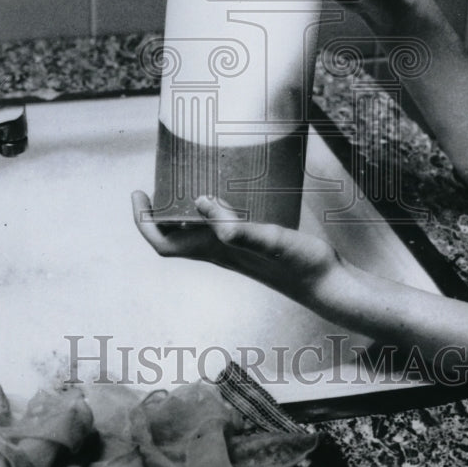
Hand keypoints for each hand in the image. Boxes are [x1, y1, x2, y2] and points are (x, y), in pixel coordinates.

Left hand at [131, 191, 343, 308]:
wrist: (328, 284)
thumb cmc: (300, 266)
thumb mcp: (270, 241)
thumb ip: (239, 229)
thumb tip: (204, 207)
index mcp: (216, 252)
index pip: (164, 243)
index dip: (145, 222)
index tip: (139, 194)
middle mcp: (220, 251)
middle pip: (174, 236)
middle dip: (159, 212)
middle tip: (157, 182)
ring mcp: (235, 248)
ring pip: (196, 230)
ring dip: (183, 210)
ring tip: (183, 182)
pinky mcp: (252, 242)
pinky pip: (220, 224)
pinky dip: (212, 208)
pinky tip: (225, 193)